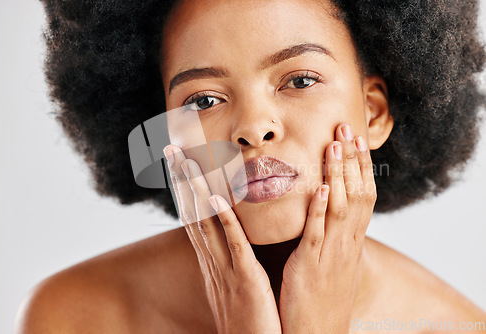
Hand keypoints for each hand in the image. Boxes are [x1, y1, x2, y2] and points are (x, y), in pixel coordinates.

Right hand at [163, 144, 281, 333]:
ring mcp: (225, 270)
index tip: (179, 164)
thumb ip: (233, 261)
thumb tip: (231, 241)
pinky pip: (233, 245)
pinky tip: (216, 198)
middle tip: (171, 150)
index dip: (186, 190)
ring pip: (206, 222)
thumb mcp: (237, 286)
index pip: (196, 218)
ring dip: (195, 190)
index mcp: (213, 262)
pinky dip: (224, 220)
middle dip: (181, 181)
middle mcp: (213, 262)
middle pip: (193, 213)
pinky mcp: (244, 279)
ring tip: (185, 161)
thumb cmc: (251, 321)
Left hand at [279, 123, 376, 332]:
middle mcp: (346, 243)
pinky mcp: (310, 265)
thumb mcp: (333, 259)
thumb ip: (332, 233)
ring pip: (340, 208)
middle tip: (346, 127)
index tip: (355, 138)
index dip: (360, 166)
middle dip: (352, 160)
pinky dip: (322, 211)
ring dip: (339, 176)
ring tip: (335, 146)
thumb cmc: (322, 294)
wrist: (318, 331)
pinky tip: (323, 189)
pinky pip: (318, 235)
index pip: (362, 195)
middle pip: (356, 194)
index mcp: (350, 240)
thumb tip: (328, 207)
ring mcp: (330, 253)